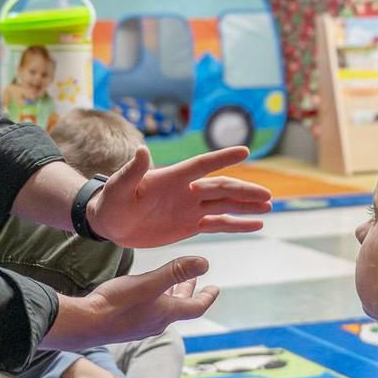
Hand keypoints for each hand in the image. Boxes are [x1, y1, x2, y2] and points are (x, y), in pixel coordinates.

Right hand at [43, 257, 218, 349]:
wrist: (86, 325)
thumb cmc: (118, 303)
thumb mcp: (150, 283)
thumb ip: (176, 272)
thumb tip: (205, 263)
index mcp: (167, 313)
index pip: (196, 307)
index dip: (208, 296)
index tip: (215, 288)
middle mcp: (157, 322)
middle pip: (180, 306)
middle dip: (188, 290)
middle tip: (196, 279)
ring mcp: (141, 326)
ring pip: (163, 308)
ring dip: (171, 294)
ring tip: (171, 283)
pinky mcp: (126, 326)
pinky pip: (148, 312)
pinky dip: (154, 300)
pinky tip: (144, 294)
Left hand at [87, 146, 271, 247]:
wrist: (109, 223)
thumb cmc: (110, 202)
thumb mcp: (118, 188)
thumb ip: (131, 171)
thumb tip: (142, 150)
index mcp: (172, 178)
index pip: (202, 166)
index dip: (222, 158)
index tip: (245, 151)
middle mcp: (186, 191)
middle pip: (221, 188)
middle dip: (245, 191)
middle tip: (267, 195)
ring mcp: (190, 208)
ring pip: (225, 205)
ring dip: (246, 205)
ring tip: (268, 206)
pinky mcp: (189, 226)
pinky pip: (218, 224)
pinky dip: (237, 225)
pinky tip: (256, 224)